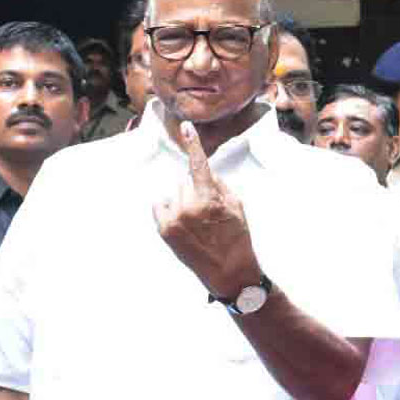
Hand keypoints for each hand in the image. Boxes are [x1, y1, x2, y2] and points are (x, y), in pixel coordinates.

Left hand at [153, 121, 260, 297]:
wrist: (229, 273)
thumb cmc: (237, 238)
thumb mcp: (237, 207)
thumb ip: (220, 186)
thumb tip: (205, 173)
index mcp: (210, 198)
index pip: (199, 165)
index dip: (193, 144)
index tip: (186, 127)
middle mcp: (189, 206)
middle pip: (186, 182)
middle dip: (195, 191)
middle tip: (208, 214)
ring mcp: (174, 219)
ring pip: (174, 194)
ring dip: (182, 202)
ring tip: (197, 224)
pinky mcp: (164, 230)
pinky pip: (161, 206)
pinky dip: (170, 211)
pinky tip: (184, 226)